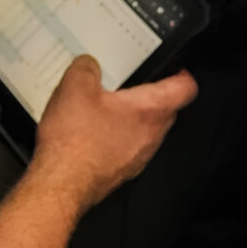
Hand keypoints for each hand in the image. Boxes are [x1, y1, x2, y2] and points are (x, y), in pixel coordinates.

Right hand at [33, 55, 198, 214]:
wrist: (61, 183)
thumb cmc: (75, 141)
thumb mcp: (75, 86)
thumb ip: (87, 67)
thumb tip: (89, 64)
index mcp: (149, 110)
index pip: (184, 89)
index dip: (181, 73)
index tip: (175, 68)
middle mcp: (150, 135)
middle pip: (166, 110)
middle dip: (152, 95)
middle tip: (132, 83)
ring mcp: (138, 156)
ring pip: (146, 131)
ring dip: (132, 118)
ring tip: (105, 107)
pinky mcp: (122, 170)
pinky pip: (128, 147)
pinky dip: (117, 136)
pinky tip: (91, 132)